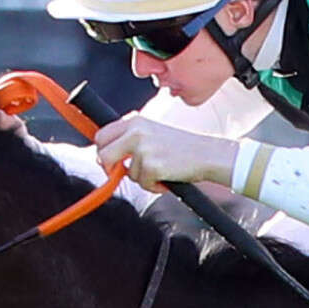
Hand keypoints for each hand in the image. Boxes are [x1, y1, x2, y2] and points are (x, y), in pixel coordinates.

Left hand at [94, 112, 236, 190]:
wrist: (206, 154)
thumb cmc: (181, 146)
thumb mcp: (152, 131)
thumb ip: (130, 138)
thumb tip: (106, 153)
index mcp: (135, 121)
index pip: (102, 135)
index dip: (102, 151)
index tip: (109, 161)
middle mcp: (136, 132)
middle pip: (103, 155)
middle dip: (110, 168)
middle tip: (125, 172)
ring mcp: (143, 149)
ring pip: (127, 174)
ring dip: (142, 178)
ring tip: (161, 169)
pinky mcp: (152, 166)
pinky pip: (143, 184)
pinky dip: (154, 185)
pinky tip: (166, 176)